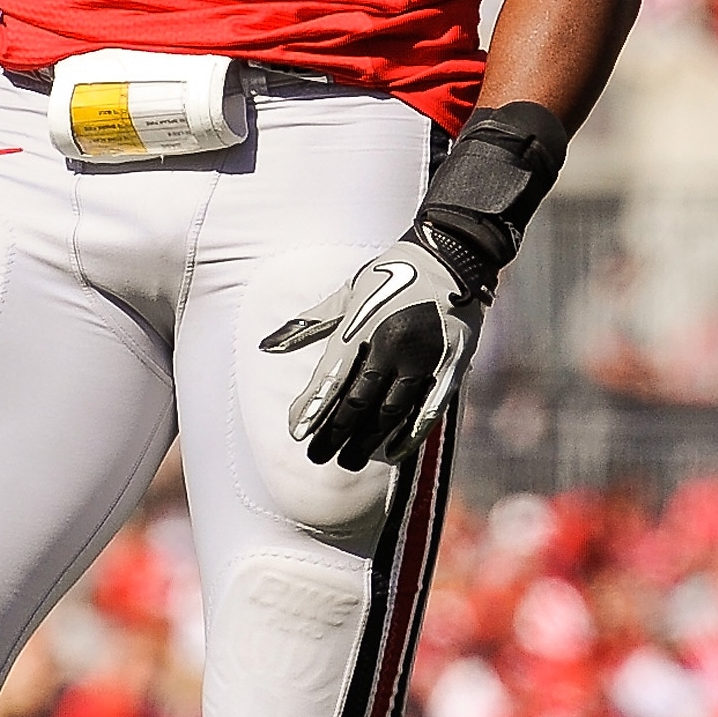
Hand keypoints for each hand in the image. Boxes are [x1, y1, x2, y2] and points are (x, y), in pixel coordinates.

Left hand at [260, 237, 483, 469]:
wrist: (450, 255)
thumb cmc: (391, 274)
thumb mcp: (347, 293)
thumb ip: (309, 324)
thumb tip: (267, 345)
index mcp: (360, 325)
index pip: (331, 378)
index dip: (312, 408)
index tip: (297, 433)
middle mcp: (390, 344)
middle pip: (357, 402)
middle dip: (335, 433)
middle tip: (319, 457)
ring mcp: (422, 356)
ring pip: (390, 411)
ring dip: (368, 440)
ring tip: (350, 461)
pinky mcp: (451, 364)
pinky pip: (429, 407)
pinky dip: (410, 433)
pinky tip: (394, 452)